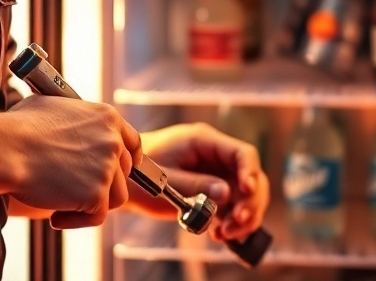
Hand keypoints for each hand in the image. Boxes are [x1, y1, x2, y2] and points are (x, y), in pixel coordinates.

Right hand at [4, 95, 142, 229]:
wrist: (6, 149)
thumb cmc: (19, 127)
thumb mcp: (56, 108)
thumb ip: (77, 120)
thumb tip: (74, 128)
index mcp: (106, 117)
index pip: (132, 142)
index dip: (127, 160)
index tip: (118, 172)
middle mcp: (113, 141)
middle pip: (123, 173)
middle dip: (103, 185)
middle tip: (76, 191)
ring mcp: (107, 167)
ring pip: (115, 198)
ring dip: (91, 204)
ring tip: (62, 203)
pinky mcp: (97, 193)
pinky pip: (96, 216)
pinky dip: (76, 220)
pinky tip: (56, 215)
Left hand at [127, 123, 268, 242]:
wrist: (123, 179)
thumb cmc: (139, 172)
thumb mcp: (164, 179)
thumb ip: (195, 184)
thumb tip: (227, 194)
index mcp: (204, 142)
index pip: (242, 153)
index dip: (250, 173)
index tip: (245, 193)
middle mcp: (216, 157)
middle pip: (251, 177)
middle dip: (250, 202)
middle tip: (236, 223)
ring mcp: (216, 174)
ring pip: (246, 195)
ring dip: (243, 217)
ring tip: (225, 233)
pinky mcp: (213, 192)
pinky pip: (233, 207)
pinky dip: (232, 222)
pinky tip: (220, 234)